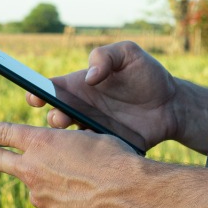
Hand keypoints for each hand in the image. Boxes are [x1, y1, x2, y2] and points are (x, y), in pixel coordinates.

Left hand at [0, 122, 143, 207]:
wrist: (128, 194)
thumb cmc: (114, 158)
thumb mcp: (88, 141)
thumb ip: (66, 153)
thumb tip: (60, 172)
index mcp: (41, 143)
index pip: (2, 134)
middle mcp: (33, 170)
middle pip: (0, 160)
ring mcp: (41, 198)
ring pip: (44, 188)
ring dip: (60, 186)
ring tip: (94, 184)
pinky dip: (75, 204)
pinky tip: (97, 201)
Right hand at [26, 41, 184, 151]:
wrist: (173, 104)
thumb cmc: (146, 74)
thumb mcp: (127, 53)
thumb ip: (105, 56)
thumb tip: (89, 77)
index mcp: (79, 86)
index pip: (50, 90)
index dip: (37, 93)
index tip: (34, 97)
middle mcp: (81, 109)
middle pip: (54, 117)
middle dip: (52, 118)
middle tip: (61, 117)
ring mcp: (92, 130)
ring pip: (68, 140)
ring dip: (67, 140)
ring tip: (78, 132)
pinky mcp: (107, 147)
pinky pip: (91, 154)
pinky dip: (88, 154)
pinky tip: (96, 149)